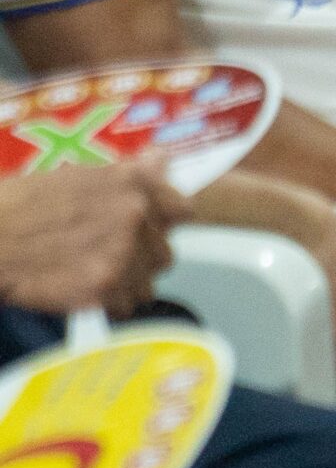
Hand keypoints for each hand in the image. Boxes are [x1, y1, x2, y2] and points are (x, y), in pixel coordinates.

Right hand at [0, 163, 186, 317]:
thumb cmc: (21, 205)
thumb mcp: (77, 176)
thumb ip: (128, 175)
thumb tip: (162, 161)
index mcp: (131, 184)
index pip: (182, 211)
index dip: (163, 226)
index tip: (147, 235)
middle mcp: (134, 215)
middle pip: (163, 253)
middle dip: (140, 260)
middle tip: (107, 262)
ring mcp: (121, 252)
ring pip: (146, 283)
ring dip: (125, 286)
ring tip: (92, 281)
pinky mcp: (103, 287)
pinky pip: (125, 305)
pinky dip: (107, 305)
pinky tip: (83, 295)